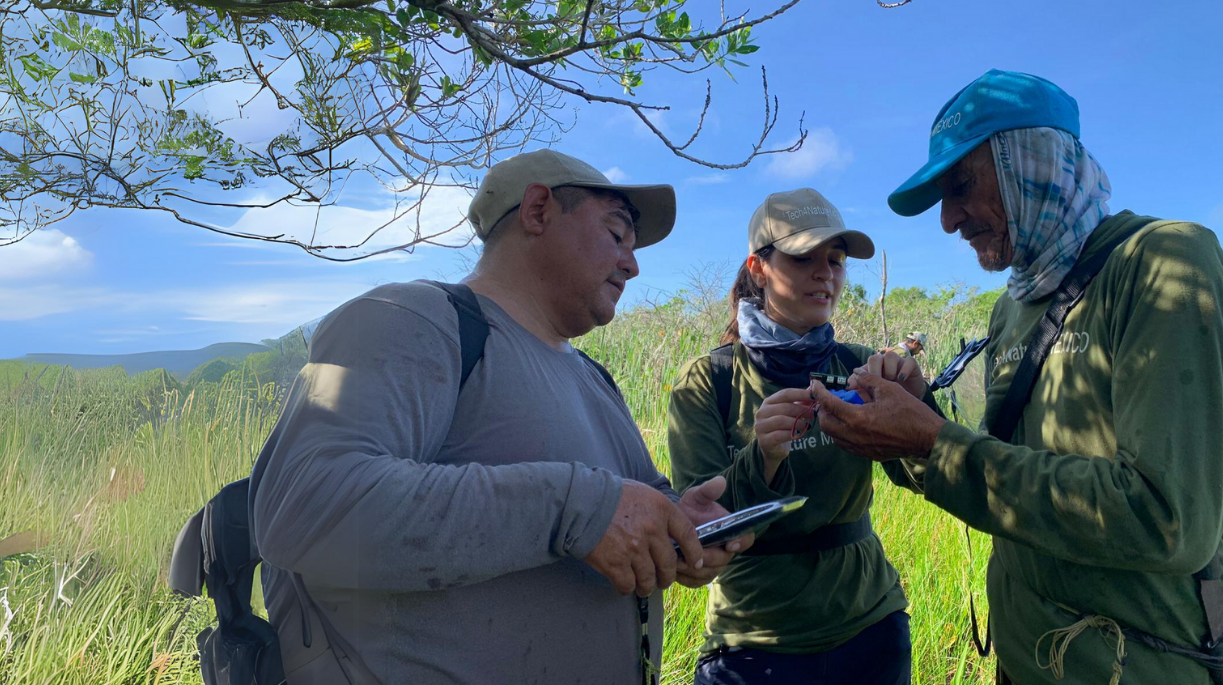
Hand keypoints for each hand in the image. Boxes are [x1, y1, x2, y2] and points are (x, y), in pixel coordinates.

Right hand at [583, 480, 703, 596]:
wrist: (581, 502)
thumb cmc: (611, 495)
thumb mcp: (644, 494)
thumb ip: (660, 512)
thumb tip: (671, 532)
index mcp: (662, 510)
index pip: (688, 535)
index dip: (695, 553)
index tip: (696, 563)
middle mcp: (652, 531)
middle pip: (669, 564)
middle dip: (667, 576)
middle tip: (663, 580)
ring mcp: (634, 549)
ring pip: (649, 579)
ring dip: (648, 586)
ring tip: (644, 586)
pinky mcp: (616, 564)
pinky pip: (628, 585)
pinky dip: (627, 588)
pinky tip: (624, 585)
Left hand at [674, 476, 754, 587]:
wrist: (673, 525)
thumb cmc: (690, 510)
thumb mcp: (697, 497)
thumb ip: (707, 491)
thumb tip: (720, 481)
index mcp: (731, 532)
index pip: (746, 539)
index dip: (741, 542)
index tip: (730, 543)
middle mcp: (725, 551)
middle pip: (721, 560)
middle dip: (704, 557)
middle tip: (687, 552)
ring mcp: (713, 566)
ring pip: (706, 573)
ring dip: (690, 568)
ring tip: (674, 559)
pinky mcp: (699, 577)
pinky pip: (694, 582)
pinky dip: (683, 577)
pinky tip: (671, 568)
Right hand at [754, 387, 814, 462]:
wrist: (772, 449)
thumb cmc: (783, 427)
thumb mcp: (791, 413)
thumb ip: (800, 402)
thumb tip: (812, 389)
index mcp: (768, 402)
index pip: (785, 394)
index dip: (801, 394)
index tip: (815, 396)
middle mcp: (761, 412)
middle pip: (785, 407)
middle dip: (802, 410)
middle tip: (813, 414)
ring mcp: (760, 426)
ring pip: (782, 420)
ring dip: (798, 423)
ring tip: (806, 426)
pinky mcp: (764, 440)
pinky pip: (780, 435)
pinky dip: (792, 434)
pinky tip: (798, 435)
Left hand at [811, 372, 945, 461]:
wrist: (928, 438)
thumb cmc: (911, 412)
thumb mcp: (889, 389)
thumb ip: (868, 380)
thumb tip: (854, 376)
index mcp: (858, 418)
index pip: (829, 404)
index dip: (819, 393)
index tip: (815, 385)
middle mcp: (855, 436)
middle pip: (826, 424)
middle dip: (822, 411)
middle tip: (827, 400)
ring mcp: (861, 448)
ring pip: (834, 437)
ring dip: (831, 423)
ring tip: (838, 412)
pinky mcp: (868, 455)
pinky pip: (846, 445)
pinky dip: (842, 434)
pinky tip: (850, 424)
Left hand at [851, 350, 926, 399]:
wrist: (912, 403)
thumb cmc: (890, 400)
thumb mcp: (875, 397)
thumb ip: (861, 389)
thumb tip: (847, 387)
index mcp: (871, 372)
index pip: (861, 369)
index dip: (857, 377)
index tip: (854, 387)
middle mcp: (884, 364)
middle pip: (874, 358)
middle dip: (874, 371)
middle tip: (876, 386)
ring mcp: (898, 363)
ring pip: (889, 356)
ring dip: (888, 370)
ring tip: (891, 383)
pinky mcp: (911, 365)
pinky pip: (908, 361)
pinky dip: (904, 370)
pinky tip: (901, 379)